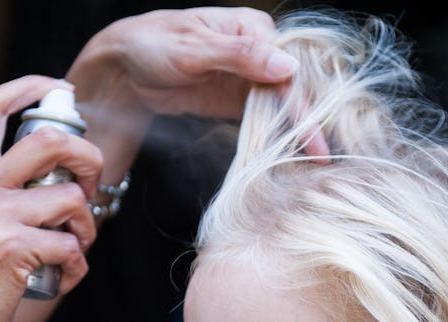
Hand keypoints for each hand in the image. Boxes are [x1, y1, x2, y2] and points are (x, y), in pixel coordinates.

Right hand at [0, 75, 101, 321]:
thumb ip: (5, 195)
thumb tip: (62, 181)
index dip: (30, 86)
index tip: (61, 89)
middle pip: (52, 140)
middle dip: (89, 160)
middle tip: (91, 188)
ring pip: (73, 200)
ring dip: (88, 228)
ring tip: (75, 248)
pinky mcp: (11, 250)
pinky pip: (72, 247)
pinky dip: (79, 268)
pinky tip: (65, 279)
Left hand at [66, 6, 327, 184]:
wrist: (124, 68)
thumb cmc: (152, 45)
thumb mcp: (192, 48)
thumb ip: (239, 56)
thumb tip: (287, 69)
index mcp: (253, 29)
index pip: (287, 71)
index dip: (303, 106)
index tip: (313, 140)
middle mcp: (259, 52)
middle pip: (291, 92)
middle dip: (307, 125)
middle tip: (322, 161)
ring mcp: (251, 79)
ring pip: (281, 109)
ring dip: (294, 136)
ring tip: (313, 166)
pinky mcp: (239, 102)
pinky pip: (263, 121)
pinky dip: (275, 139)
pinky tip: (288, 159)